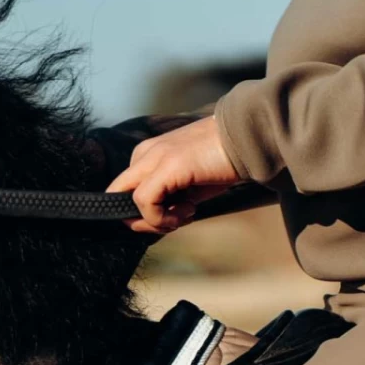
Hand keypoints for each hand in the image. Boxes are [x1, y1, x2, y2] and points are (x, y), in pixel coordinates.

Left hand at [107, 116, 239, 234]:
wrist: (245, 139)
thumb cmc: (222, 162)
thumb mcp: (191, 183)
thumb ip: (172, 197)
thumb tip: (160, 221)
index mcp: (149, 154)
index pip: (125, 189)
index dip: (141, 214)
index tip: (170, 219)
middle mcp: (146, 153)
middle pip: (118, 195)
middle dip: (140, 221)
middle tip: (170, 225)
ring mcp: (155, 157)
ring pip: (131, 201)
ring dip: (158, 221)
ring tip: (186, 214)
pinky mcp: (166, 166)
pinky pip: (145, 201)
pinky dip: (162, 217)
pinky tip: (189, 209)